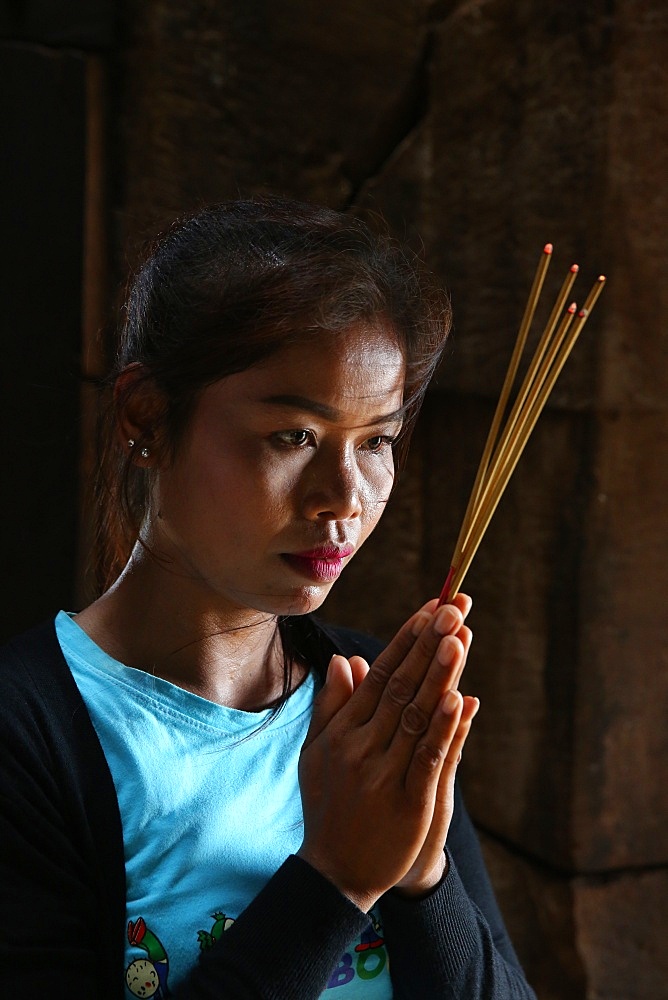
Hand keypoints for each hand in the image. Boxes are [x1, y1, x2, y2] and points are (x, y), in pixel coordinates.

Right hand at [297, 596, 477, 912]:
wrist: (334, 873)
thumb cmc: (328, 806)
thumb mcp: (318, 752)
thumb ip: (332, 705)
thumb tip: (344, 658)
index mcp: (343, 730)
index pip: (379, 673)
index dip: (407, 639)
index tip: (431, 608)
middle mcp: (361, 745)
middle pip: (402, 684)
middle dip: (429, 643)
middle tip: (454, 607)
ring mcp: (384, 773)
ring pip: (416, 713)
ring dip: (440, 672)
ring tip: (459, 636)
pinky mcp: (409, 801)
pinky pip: (428, 756)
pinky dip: (444, 727)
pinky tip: (460, 698)